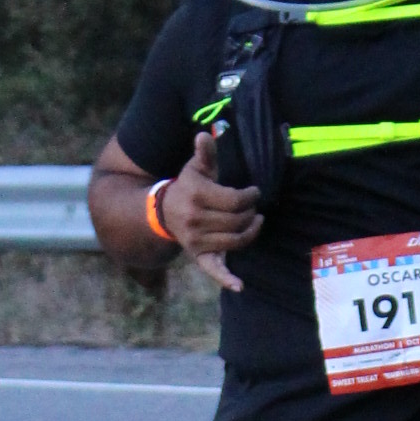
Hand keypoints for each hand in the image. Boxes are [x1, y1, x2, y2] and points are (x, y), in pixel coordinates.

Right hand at [163, 129, 263, 291]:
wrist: (163, 211)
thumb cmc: (188, 186)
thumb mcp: (196, 168)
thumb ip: (205, 153)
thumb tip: (204, 134)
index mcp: (197, 196)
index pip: (235, 200)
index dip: (250, 196)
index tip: (254, 192)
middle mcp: (195, 220)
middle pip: (238, 221)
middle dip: (251, 213)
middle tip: (254, 207)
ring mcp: (196, 241)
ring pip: (235, 241)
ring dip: (250, 233)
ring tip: (255, 222)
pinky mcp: (198, 256)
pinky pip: (213, 270)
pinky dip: (226, 279)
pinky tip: (240, 286)